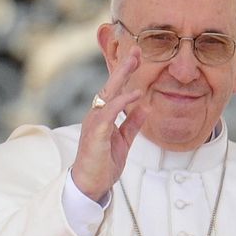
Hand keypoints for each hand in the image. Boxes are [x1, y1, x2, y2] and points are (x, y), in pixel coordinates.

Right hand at [70, 47, 147, 200]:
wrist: (90, 185)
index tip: (137, 57)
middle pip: (110, 86)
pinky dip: (122, 102)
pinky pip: (109, 113)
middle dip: (123, 67)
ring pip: (108, 94)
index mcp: (102, 116)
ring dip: (122, 77)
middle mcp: (96, 115)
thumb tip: (145, 107)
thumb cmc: (103, 164)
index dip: (126, 73)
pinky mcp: (95, 133)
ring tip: (134, 61)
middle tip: (136, 50)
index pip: (115, 90)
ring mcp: (94, 123)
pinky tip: (135, 94)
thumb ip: (132, 124)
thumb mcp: (123, 141)